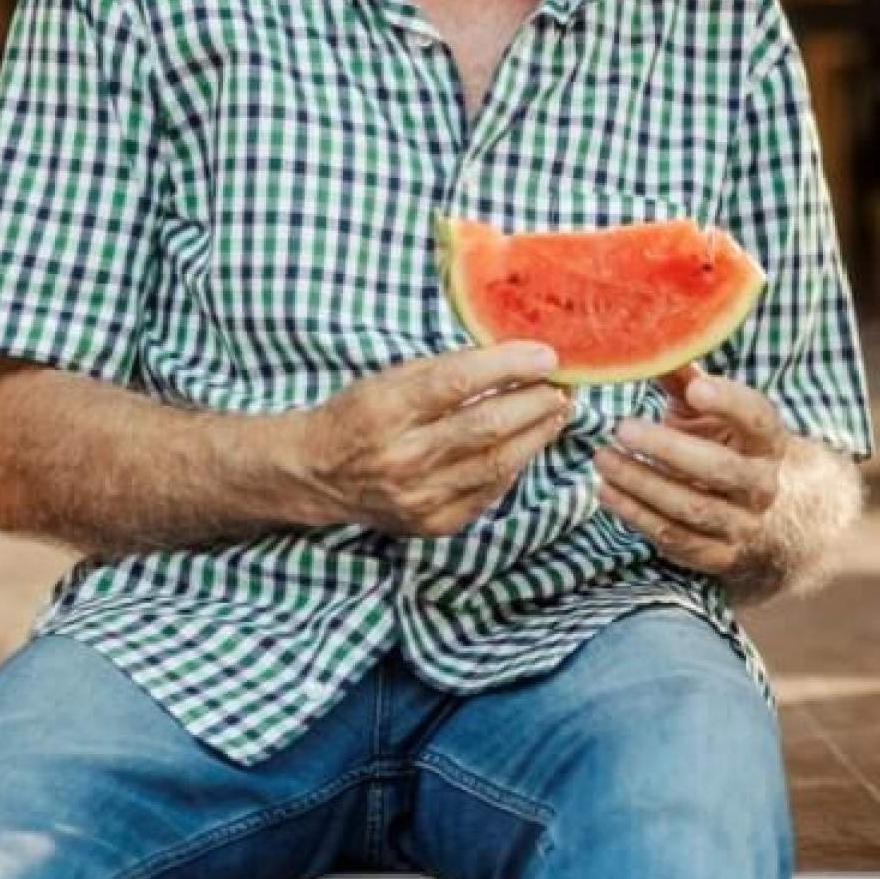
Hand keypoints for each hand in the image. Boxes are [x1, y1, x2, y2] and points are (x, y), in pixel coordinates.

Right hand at [293, 342, 572, 537]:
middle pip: (486, 427)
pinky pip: (489, 492)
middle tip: (562, 385)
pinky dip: (515, 465)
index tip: (546, 355)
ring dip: (537, 434)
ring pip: (498, 464)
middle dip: (535, 402)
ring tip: (557, 412)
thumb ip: (447, 370)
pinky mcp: (433, 523)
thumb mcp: (390, 379)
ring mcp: (419, 497)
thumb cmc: (360, 415)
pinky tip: (527, 445)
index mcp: (385, 410)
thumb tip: (514, 358)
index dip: (508, 366)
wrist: (317, 474)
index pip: (457, 382)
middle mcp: (402, 457)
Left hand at [594, 367, 786, 578]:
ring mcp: (742, 524)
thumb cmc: (726, 446)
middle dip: (668, 448)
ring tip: (602, 459)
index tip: (696, 387)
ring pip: (691, 508)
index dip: (729, 403)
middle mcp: (761, 484)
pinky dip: (636, 516)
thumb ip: (684, 379)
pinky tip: (606, 493)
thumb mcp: (713, 413)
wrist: (765, 515)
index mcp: (766, 440)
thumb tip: (643, 343)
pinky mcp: (718, 555)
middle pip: (719, 469)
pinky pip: (675, 539)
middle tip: (622, 427)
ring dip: (642, 484)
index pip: (756, 418)